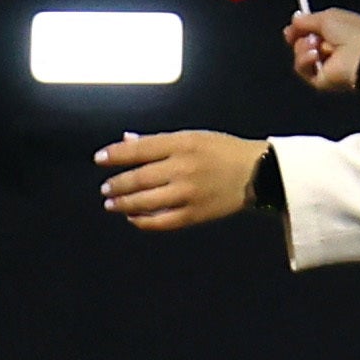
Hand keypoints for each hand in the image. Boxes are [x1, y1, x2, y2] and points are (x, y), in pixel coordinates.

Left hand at [98, 132, 266, 231]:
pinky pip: (162, 221)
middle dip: (117, 184)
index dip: (115, 155)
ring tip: (112, 204)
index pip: (139, 149)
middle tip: (105, 189)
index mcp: (183, 144)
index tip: (99, 159)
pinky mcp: (196, 213)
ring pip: (145, 201)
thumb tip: (126, 141)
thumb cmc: (223, 151)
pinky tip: (133, 218)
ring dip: (123, 204)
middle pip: (138, 178)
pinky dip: (143, 221)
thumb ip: (159, 142)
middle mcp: (184, 167)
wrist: (261, 173)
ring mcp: (189, 192)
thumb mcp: (194, 137)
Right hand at [283, 11, 359, 95]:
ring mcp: (325, 66)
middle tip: (302, 36)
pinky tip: (315, 56)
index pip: (311, 31)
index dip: (299, 29)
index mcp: (336, 32)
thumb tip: (295, 19)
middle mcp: (331, 49)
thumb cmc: (350, 33)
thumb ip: (308, 19)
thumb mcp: (328, 17)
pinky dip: (305, 61)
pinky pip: (302, 69)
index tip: (291, 28)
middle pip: (302, 44)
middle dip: (299, 38)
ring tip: (316, 45)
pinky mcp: (319, 80)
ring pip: (300, 56)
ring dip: (303, 48)